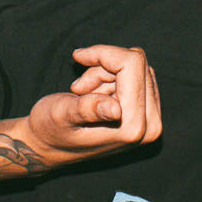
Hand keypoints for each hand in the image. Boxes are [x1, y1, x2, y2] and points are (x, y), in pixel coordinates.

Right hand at [23, 45, 161, 167]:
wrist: (50, 147)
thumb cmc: (51, 130)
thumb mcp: (62, 116)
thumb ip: (88, 110)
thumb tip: (115, 109)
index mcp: (132, 127)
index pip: (133, 64)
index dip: (104, 53)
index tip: (79, 56)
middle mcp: (149, 126)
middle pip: (137, 64)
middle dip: (105, 65)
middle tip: (80, 87)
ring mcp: (151, 121)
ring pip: (137, 68)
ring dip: (106, 73)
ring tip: (84, 93)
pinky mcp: (148, 115)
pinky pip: (138, 76)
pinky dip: (113, 78)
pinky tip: (94, 96)